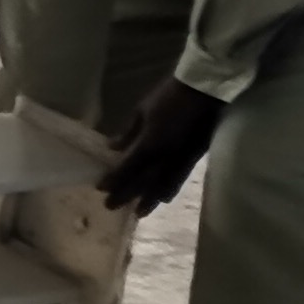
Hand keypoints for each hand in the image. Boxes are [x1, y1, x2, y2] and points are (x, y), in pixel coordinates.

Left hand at [96, 77, 227, 215]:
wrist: (203, 91)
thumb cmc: (168, 95)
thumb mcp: (142, 110)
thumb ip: (128, 132)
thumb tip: (112, 147)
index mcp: (149, 144)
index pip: (128, 169)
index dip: (114, 180)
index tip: (100, 189)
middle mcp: (164, 158)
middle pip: (143, 182)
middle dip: (126, 195)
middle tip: (111, 207)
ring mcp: (180, 160)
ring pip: (163, 186)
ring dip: (149, 200)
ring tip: (139, 212)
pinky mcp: (194, 159)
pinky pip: (178, 181)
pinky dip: (169, 191)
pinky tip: (164, 199)